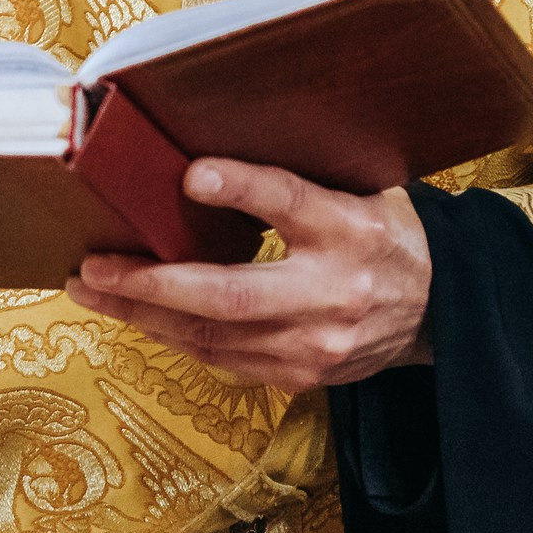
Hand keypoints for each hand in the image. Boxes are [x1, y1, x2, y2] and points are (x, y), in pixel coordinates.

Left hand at [65, 160, 432, 394]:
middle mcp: (334, 292)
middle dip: (151, 283)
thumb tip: (206, 156)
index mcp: (352, 228)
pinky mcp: (303, 377)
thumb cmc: (383, 234)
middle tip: (92, 267)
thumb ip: (292, 178)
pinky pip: (224, 360)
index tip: (190, 175)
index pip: (291, 202)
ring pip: (214, 337)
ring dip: (145, 315)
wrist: (440, 310)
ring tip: (95, 291)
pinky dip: (177, 337)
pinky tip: (141, 316)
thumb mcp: (357, 186)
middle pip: (230, 293)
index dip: (241, 187)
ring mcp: (317, 345)